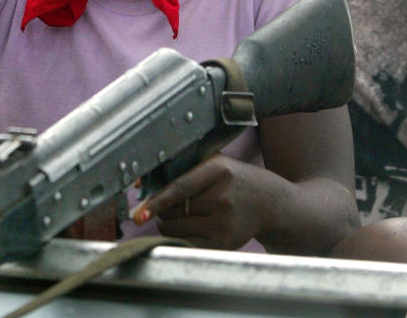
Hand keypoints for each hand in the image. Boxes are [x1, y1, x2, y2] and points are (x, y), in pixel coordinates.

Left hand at [132, 154, 272, 248]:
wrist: (268, 201)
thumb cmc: (232, 179)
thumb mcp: (212, 163)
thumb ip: (178, 168)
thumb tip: (138, 185)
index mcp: (218, 171)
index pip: (179, 189)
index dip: (156, 202)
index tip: (138, 214)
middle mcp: (223, 198)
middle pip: (173, 211)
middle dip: (162, 209)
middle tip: (172, 203)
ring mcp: (224, 224)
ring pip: (175, 229)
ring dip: (168, 223)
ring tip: (184, 213)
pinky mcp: (224, 244)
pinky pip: (186, 243)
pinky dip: (179, 237)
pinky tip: (190, 227)